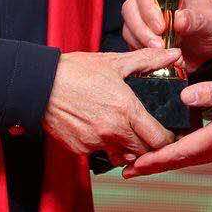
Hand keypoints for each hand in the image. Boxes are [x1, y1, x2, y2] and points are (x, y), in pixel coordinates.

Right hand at [44, 48, 180, 164]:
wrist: (39, 85)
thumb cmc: (74, 71)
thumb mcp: (114, 62)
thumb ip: (147, 61)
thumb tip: (172, 54)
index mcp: (126, 110)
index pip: (159, 139)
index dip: (167, 138)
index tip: (166, 133)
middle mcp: (113, 130)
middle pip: (144, 152)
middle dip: (148, 145)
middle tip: (146, 133)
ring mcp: (96, 142)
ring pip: (123, 156)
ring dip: (127, 149)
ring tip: (123, 132)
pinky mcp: (80, 149)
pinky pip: (100, 153)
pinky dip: (103, 145)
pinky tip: (98, 128)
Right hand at [121, 0, 211, 72]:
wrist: (210, 46)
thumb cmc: (210, 25)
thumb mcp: (209, 21)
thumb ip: (195, 19)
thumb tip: (179, 19)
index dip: (148, 7)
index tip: (161, 27)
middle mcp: (151, 1)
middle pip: (130, 8)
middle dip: (142, 28)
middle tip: (158, 44)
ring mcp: (143, 19)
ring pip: (128, 27)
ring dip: (140, 41)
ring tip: (160, 52)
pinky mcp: (141, 38)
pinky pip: (131, 43)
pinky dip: (141, 51)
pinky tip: (156, 57)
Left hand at [122, 70, 211, 177]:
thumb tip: (184, 96)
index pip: (182, 151)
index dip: (157, 158)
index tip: (136, 164)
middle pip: (180, 161)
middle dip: (153, 167)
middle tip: (126, 171)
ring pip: (188, 160)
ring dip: (164, 164)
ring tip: (140, 165)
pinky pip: (198, 154)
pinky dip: (178, 156)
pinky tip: (169, 152)